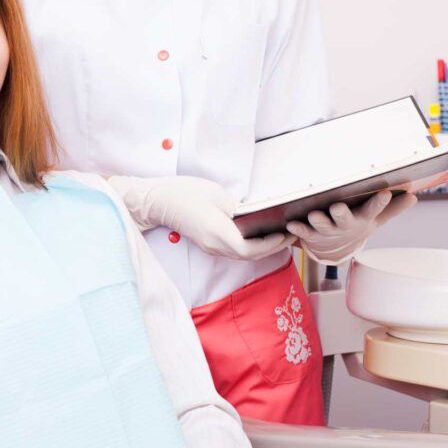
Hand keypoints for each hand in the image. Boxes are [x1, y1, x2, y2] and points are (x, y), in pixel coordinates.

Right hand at [108, 175, 294, 260]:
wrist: (158, 201)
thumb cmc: (184, 192)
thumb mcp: (216, 194)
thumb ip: (236, 209)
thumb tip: (254, 216)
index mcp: (216, 231)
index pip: (248, 248)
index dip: (269, 244)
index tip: (284, 233)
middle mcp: (214, 244)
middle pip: (249, 255)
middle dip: (272, 247)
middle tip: (290, 235)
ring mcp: (210, 246)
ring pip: (242, 255)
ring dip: (263, 249)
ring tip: (279, 235)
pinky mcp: (208, 244)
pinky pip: (234, 250)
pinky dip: (251, 246)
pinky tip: (260, 236)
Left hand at [286, 190, 417, 264]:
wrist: (337, 247)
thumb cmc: (357, 224)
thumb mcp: (376, 218)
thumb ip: (392, 208)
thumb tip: (414, 196)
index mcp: (361, 219)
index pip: (373, 210)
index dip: (380, 204)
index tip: (385, 193)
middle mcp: (344, 225)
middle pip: (344, 219)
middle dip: (341, 214)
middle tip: (338, 207)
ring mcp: (327, 230)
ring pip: (322, 226)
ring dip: (318, 221)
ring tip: (313, 215)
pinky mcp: (311, 234)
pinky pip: (303, 233)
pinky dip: (297, 230)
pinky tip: (291, 225)